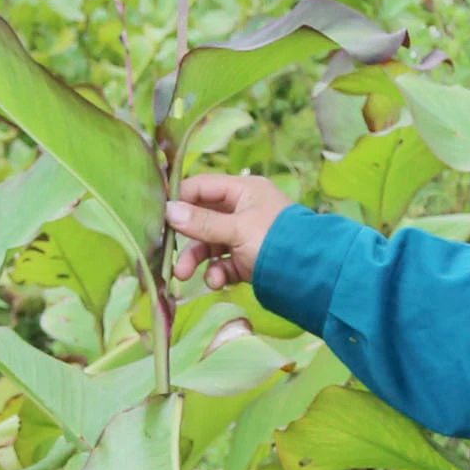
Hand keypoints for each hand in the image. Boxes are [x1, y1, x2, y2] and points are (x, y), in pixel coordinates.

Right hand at [166, 172, 296, 288]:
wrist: (312, 277)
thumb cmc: (275, 242)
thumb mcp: (237, 229)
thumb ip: (202, 222)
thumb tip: (167, 210)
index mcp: (243, 190)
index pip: (202, 187)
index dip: (179, 200)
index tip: (158, 217)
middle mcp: (243, 209)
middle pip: (202, 218)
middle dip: (186, 240)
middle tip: (167, 254)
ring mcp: (246, 235)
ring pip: (211, 244)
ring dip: (197, 260)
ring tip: (184, 276)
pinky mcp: (249, 259)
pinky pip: (225, 263)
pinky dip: (218, 272)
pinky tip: (218, 282)